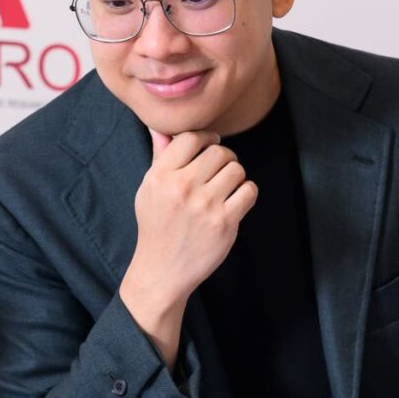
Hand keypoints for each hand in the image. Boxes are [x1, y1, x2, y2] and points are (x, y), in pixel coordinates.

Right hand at [118, 130, 256, 365]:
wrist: (162, 269)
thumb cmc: (157, 227)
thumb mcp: (149, 190)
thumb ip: (160, 158)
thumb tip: (161, 128)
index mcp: (160, 176)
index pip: (191, 138)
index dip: (206, 138)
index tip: (210, 146)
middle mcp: (182, 187)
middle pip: (219, 152)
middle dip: (224, 158)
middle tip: (220, 170)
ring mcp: (204, 205)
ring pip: (236, 169)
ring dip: (236, 176)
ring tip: (226, 188)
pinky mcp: (224, 222)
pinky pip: (249, 191)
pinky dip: (246, 193)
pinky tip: (235, 201)